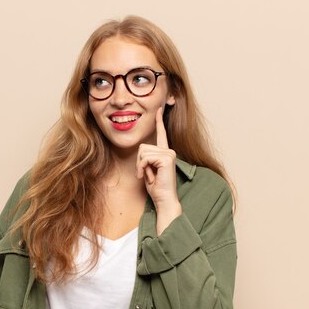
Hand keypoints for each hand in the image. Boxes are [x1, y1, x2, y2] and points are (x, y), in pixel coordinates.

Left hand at [135, 107, 181, 233]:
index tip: (159, 109)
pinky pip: (145, 158)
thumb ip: (145, 159)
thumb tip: (142, 150)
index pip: (161, 134)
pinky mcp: (167, 158)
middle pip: (142, 146)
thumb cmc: (156, 188)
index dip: (159, 121)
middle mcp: (168, 151)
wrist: (164, 200)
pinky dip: (142, 168)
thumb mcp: (148, 170)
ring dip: (141, 166)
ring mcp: (169, 153)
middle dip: (139, 162)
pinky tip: (148, 177)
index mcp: (164, 153)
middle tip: (146, 174)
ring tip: (149, 176)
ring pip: (143, 152)